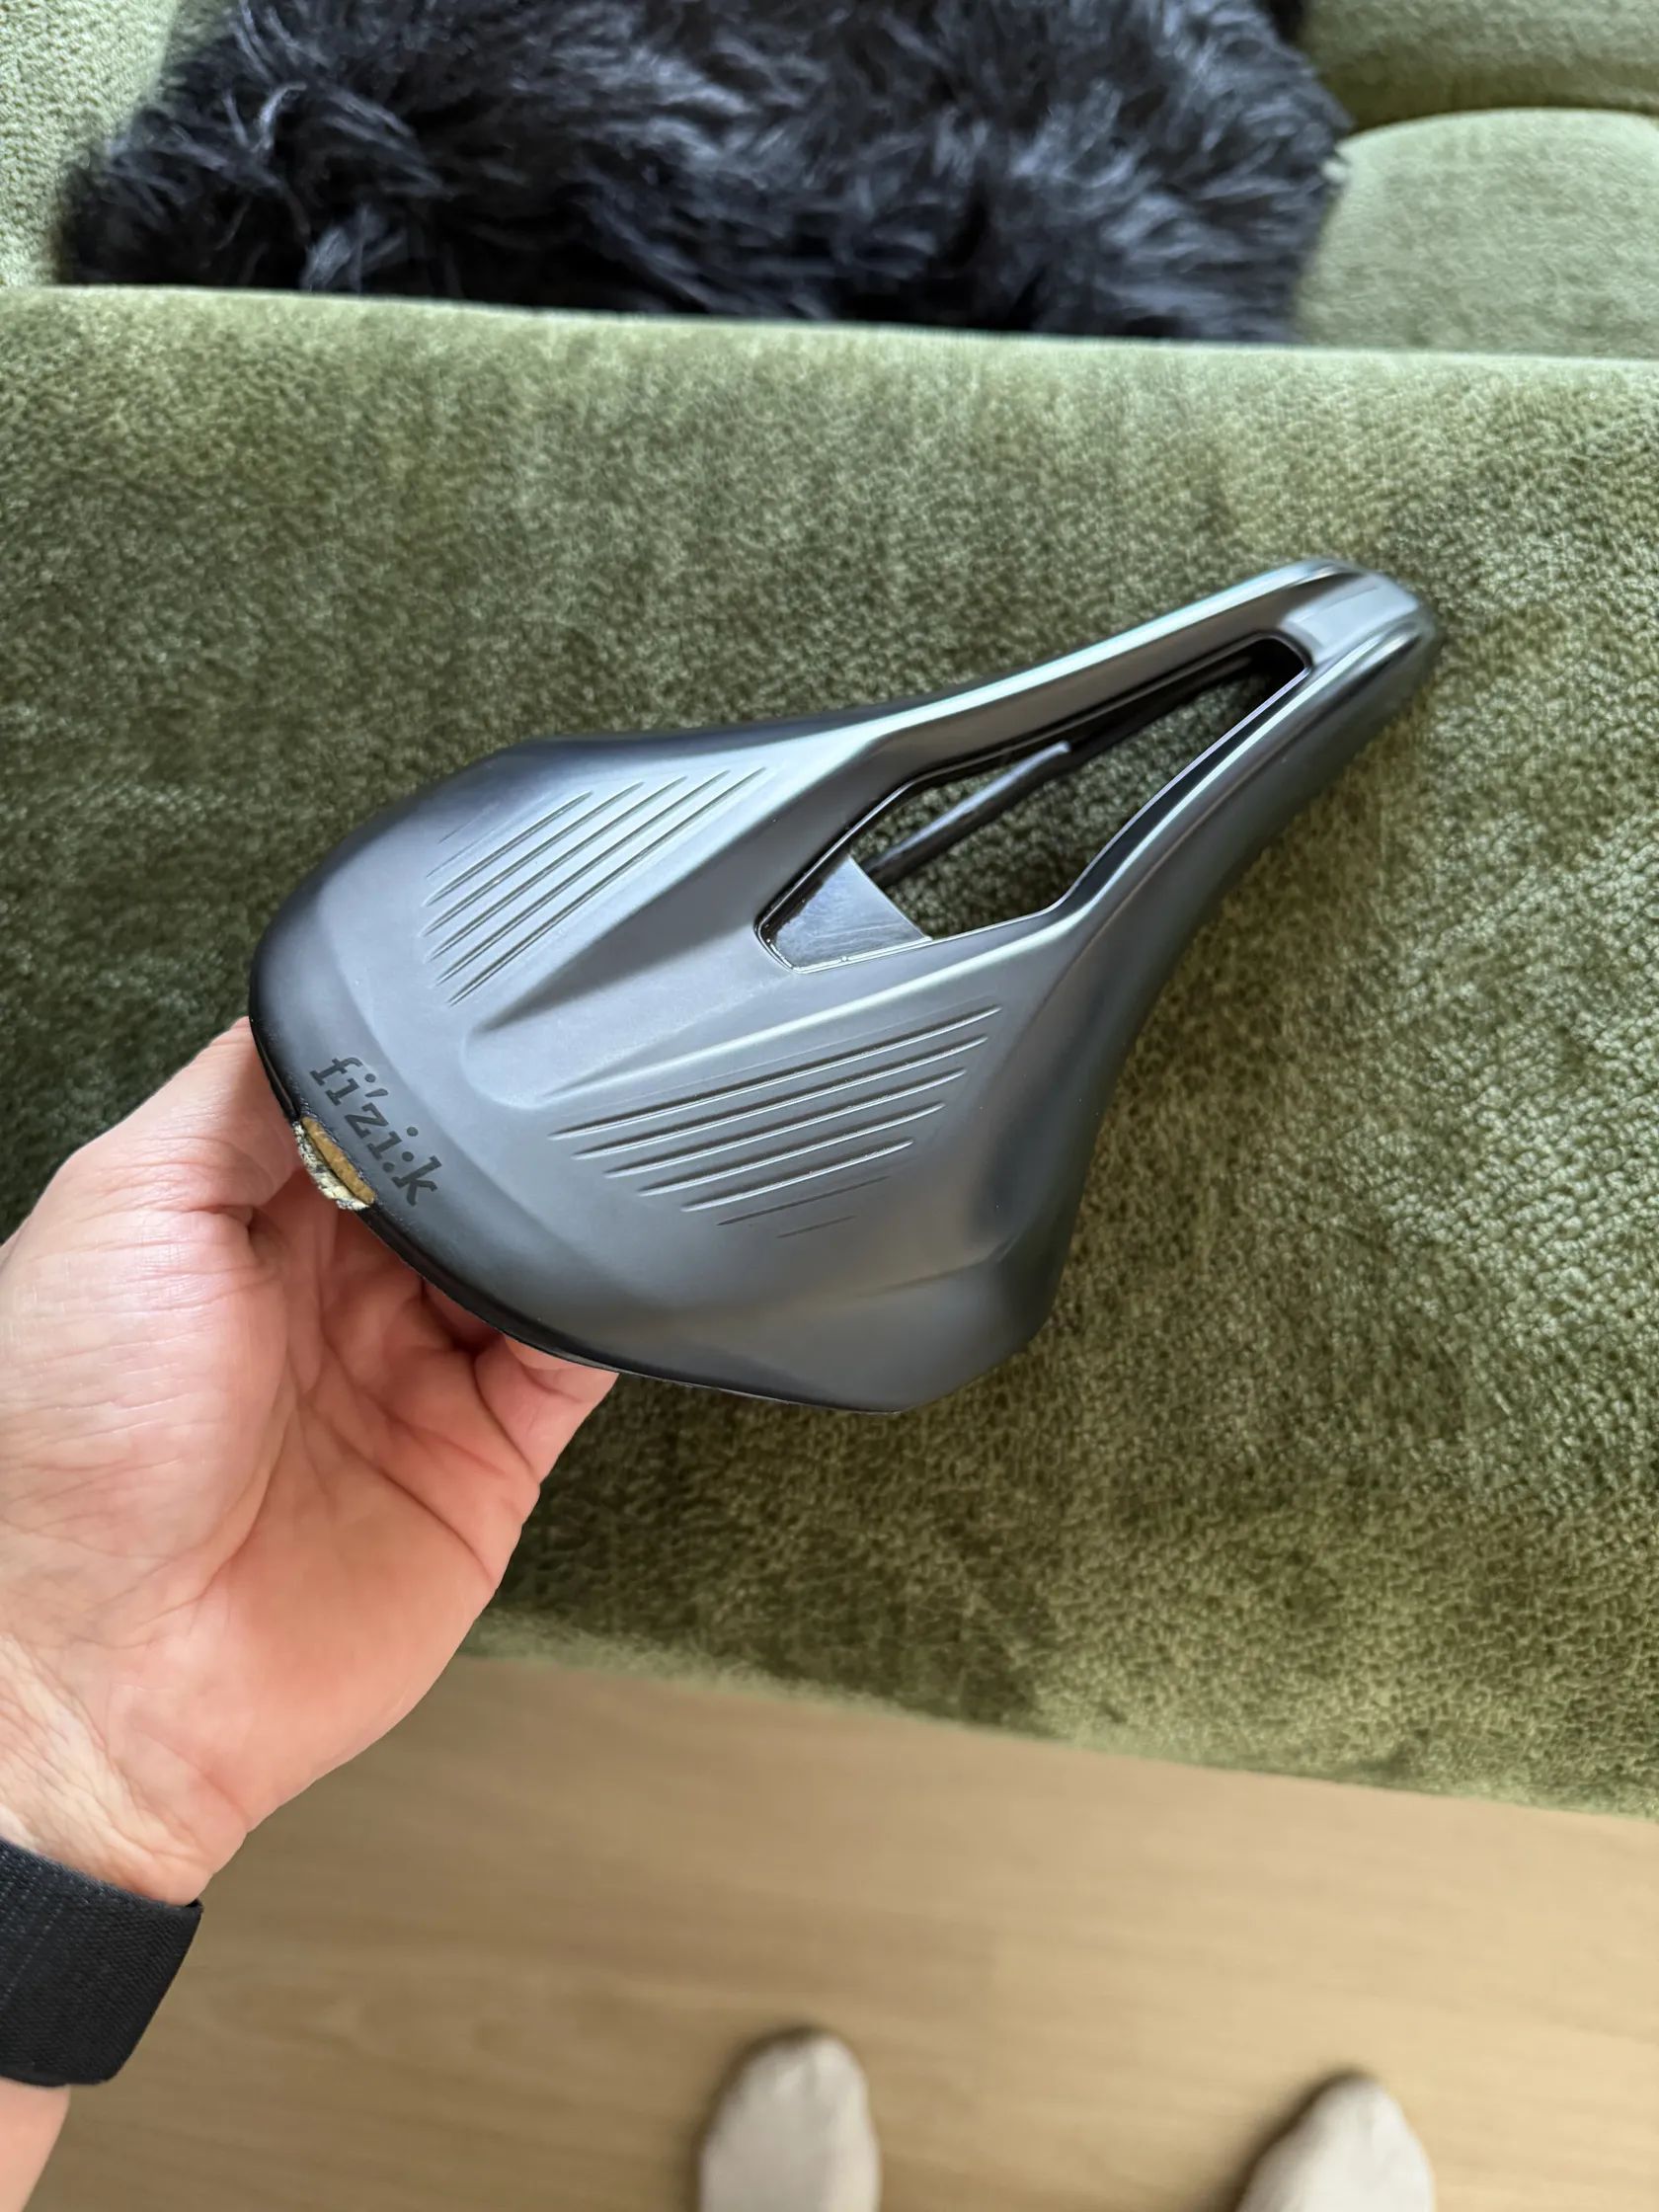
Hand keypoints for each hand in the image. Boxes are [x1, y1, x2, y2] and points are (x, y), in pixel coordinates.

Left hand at [0, 1024, 612, 1903]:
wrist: (102, 1673)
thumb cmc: (65, 1445)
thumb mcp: (119, 1206)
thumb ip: (234, 1099)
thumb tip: (320, 1008)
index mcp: (241, 1220)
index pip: (361, 1106)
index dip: (410, 1064)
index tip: (462, 1019)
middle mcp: (336, 1293)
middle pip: (459, 1174)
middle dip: (497, 1137)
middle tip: (525, 1102)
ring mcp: (416, 1374)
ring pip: (529, 1253)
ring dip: (557, 1213)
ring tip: (573, 1174)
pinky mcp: (487, 1457)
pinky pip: (575, 1359)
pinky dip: (607, 1308)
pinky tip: (611, 1265)